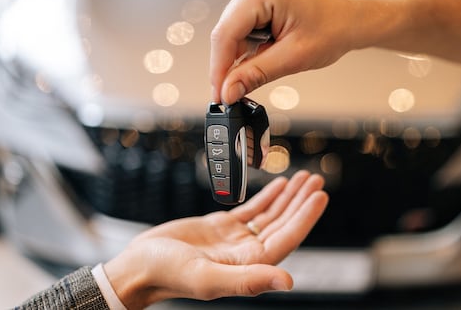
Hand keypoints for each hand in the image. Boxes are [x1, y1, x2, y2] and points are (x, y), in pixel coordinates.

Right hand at [104, 170, 327, 308]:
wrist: (140, 266)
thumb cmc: (168, 275)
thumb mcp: (208, 277)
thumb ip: (249, 281)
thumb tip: (288, 283)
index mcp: (249, 266)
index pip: (287, 238)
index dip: (305, 217)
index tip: (320, 196)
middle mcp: (247, 253)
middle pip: (283, 223)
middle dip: (301, 201)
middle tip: (317, 180)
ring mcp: (235, 239)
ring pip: (270, 215)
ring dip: (288, 197)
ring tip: (304, 178)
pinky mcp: (221, 227)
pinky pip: (251, 209)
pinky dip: (266, 196)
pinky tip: (279, 185)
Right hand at [209, 0, 364, 104]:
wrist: (351, 20)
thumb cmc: (333, 28)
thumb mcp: (293, 58)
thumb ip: (255, 74)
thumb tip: (228, 91)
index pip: (225, 34)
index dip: (219, 69)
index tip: (219, 96)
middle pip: (226, 35)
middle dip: (230, 66)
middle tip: (235, 94)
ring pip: (232, 36)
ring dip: (242, 58)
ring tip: (270, 64)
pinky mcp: (256, 1)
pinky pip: (241, 32)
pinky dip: (249, 51)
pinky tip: (267, 56)